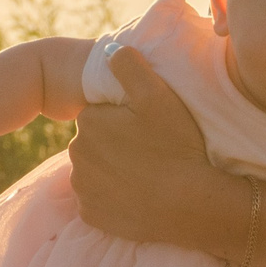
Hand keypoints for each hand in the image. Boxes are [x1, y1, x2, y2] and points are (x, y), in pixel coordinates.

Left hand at [67, 48, 221, 245]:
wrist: (189, 204)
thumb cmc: (176, 145)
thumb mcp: (157, 94)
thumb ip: (128, 64)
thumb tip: (110, 51)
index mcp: (88, 121)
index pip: (101, 114)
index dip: (125, 119)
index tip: (149, 128)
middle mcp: (76, 153)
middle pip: (96, 142)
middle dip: (116, 144)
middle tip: (151, 150)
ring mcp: (82, 188)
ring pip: (96, 171)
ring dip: (114, 171)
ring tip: (147, 173)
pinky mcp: (90, 215)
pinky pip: (98, 201)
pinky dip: (114, 199)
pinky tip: (139, 195)